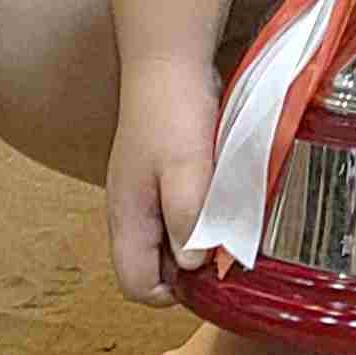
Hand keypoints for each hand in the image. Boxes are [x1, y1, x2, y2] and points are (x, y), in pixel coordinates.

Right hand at [105, 52, 225, 304]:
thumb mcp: (185, 169)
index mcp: (127, 219)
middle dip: (188, 269)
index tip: (210, 275)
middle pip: (152, 268)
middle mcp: (130, 214)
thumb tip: (191, 266)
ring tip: (228, 221)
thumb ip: (186, 219)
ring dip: (197, 241)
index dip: (172, 292)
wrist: (168, 62)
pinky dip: (200, 217)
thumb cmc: (173, 114)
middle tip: (226, 246)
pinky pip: (178, 216)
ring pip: (168, 242)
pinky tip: (223, 199)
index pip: (136, 286)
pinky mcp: (161, 179)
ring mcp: (144, 196)